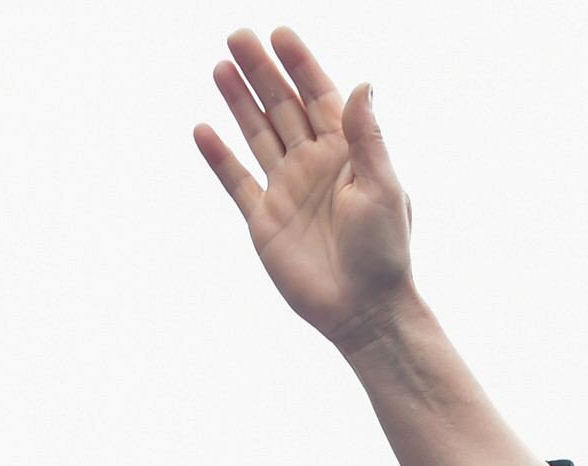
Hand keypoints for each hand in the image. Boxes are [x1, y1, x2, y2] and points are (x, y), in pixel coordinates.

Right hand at [194, 30, 414, 355]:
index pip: (319, 96)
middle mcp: (314, 163)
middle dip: (261, 71)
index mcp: (347, 152)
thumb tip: (361, 83)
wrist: (362, 310)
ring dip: (239, 101)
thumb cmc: (384, 252)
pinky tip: (203, 129)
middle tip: (238, 37)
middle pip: (282, 106)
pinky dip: (219, 157)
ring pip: (257, 133)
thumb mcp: (383, 187)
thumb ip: (367, 136)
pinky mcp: (263, 219)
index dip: (300, 64)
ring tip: (220, 66)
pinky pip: (236, 180)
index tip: (280, 35)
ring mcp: (287, 189)